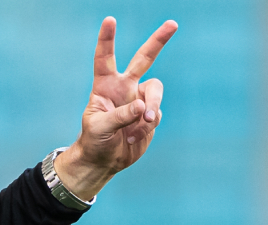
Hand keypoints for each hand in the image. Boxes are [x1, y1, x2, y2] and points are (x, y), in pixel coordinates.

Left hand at [55, 17, 177, 199]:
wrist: (105, 161)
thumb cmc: (94, 142)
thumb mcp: (99, 129)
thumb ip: (119, 116)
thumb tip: (142, 107)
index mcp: (105, 86)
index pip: (105, 59)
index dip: (107, 40)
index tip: (109, 20)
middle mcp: (124, 88)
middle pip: (144, 59)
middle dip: (158, 41)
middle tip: (172, 23)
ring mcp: (139, 100)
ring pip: (155, 91)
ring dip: (152, 108)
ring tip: (143, 124)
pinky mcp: (150, 115)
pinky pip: (156, 115)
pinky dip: (146, 126)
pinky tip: (133, 137)